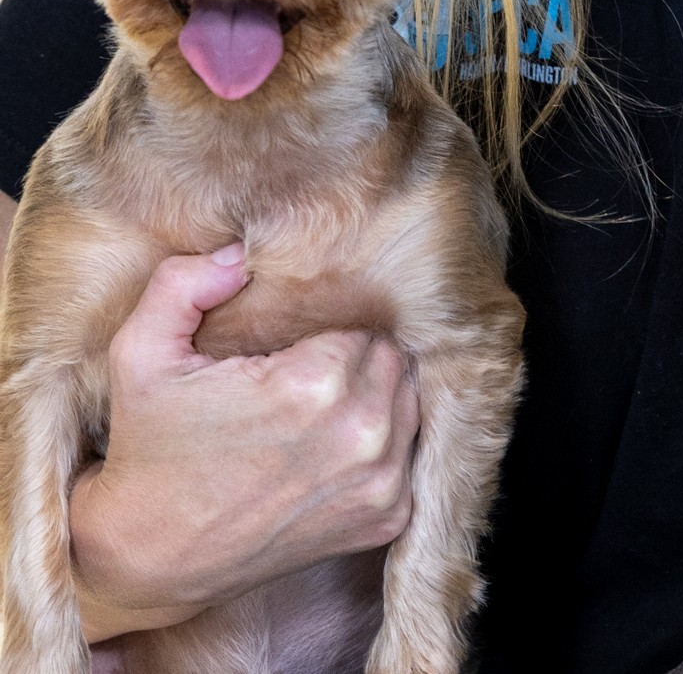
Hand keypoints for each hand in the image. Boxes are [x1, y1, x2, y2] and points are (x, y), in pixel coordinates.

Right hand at [71, 244, 418, 641]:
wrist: (151, 558)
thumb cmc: (148, 451)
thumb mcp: (141, 353)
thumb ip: (183, 284)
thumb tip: (238, 254)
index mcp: (313, 384)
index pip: (364, 318)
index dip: (333, 321)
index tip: (299, 337)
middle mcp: (360, 435)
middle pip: (393, 356)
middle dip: (359, 354)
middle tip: (310, 365)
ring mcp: (380, 484)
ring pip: (409, 399)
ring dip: (378, 394)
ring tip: (323, 402)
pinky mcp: (386, 520)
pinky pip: (410, 451)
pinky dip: (385, 442)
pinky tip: (337, 443)